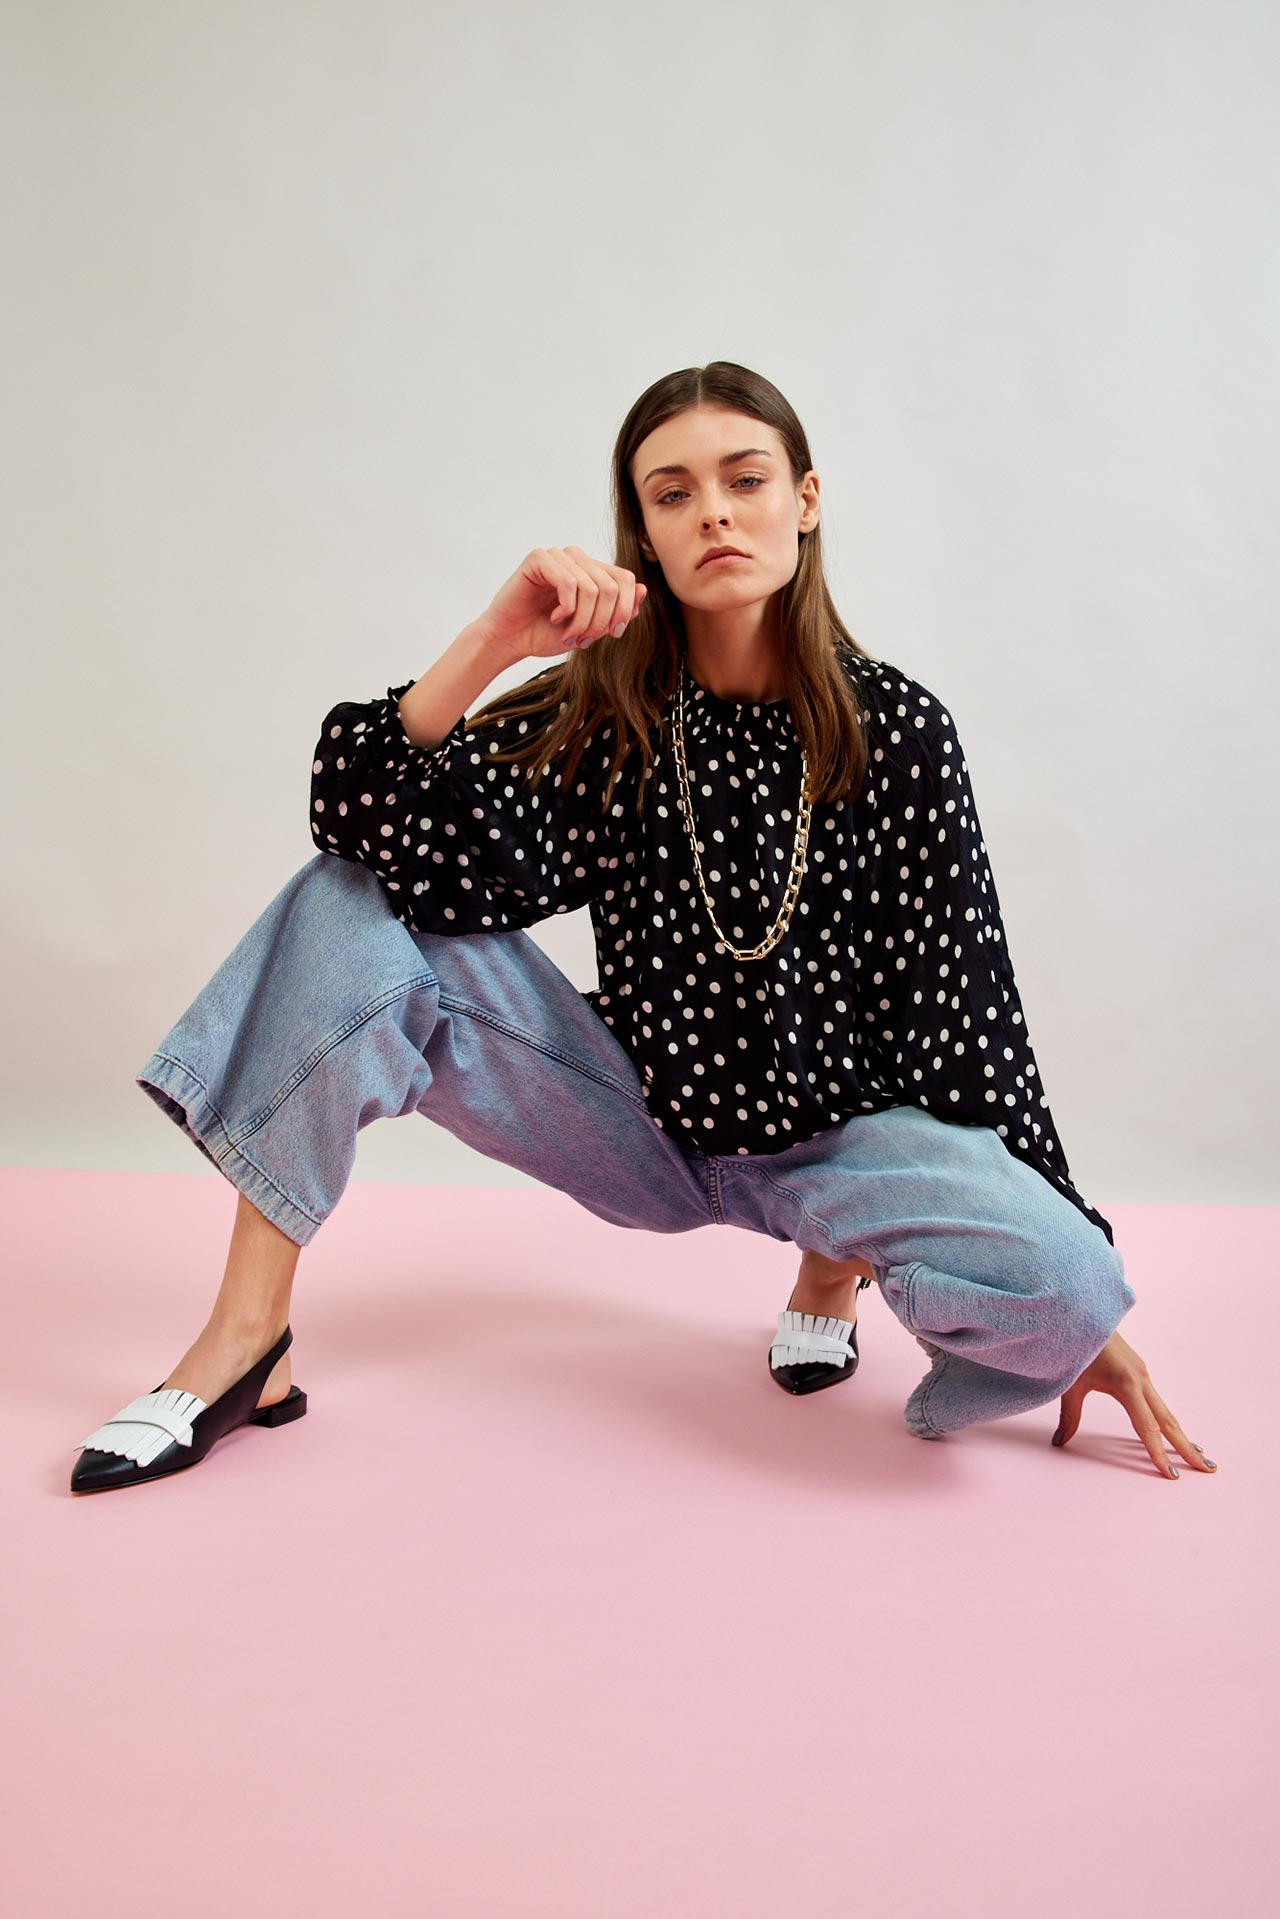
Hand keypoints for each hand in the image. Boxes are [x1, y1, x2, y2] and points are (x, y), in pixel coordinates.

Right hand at [479, 547, 647, 662]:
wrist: (510, 640)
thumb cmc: (546, 633)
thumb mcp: (590, 628)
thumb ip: (616, 611)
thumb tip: (643, 589)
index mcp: (592, 571)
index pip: (626, 579)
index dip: (624, 610)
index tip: (612, 635)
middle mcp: (577, 559)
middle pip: (611, 586)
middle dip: (602, 620)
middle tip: (584, 640)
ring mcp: (558, 556)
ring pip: (592, 587)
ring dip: (583, 620)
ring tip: (568, 634)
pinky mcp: (539, 558)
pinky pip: (568, 582)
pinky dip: (566, 608)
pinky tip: (554, 617)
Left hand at [1052, 1328, 1217, 1478]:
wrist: (1080, 1312)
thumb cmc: (1074, 1345)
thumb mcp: (1070, 1383)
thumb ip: (1069, 1416)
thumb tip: (1060, 1442)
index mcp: (1126, 1383)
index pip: (1147, 1427)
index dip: (1158, 1453)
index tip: (1170, 1475)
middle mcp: (1141, 1380)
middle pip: (1168, 1421)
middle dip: (1186, 1447)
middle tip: (1207, 1470)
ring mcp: (1142, 1375)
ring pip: (1166, 1411)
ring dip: (1182, 1435)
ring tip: (1199, 1456)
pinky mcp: (1139, 1371)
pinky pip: (1158, 1402)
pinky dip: (1169, 1421)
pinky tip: (1174, 1431)